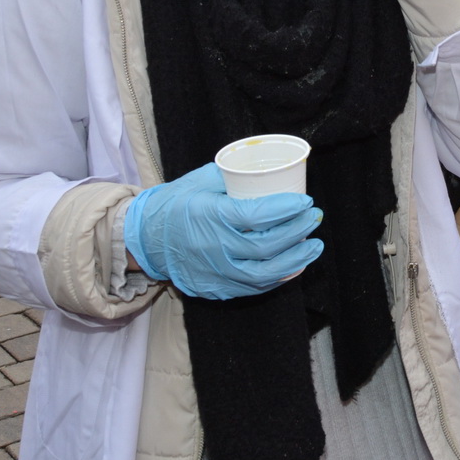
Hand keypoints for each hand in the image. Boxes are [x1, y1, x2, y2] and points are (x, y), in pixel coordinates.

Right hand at [124, 163, 323, 301]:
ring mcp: (214, 272)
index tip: (305, 202)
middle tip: (314, 218)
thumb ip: (232, 176)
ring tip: (314, 246)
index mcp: (209, 217)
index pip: (255, 217)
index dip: (285, 210)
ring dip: (295, 260)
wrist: (145, 240)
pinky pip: (252, 288)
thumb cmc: (175, 205)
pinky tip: (295, 265)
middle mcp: (213, 248)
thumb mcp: (200, 181)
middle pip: (265, 246)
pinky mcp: (215, 289)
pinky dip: (278, 278)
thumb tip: (268, 171)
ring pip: (263, 273)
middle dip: (297, 232)